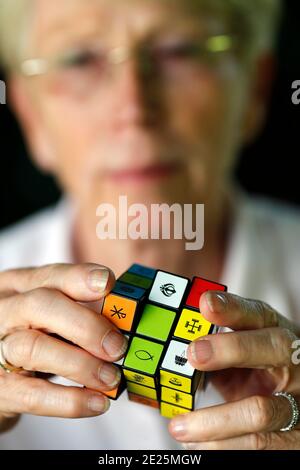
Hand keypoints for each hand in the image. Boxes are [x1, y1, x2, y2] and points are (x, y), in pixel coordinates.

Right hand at [0, 263, 126, 432]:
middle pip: (39, 305)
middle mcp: (4, 311)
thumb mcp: (52, 317)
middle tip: (117, 346)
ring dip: (80, 364)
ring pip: (32, 347)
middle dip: (84, 324)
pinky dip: (69, 400)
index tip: (108, 283)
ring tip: (111, 377)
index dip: (78, 278)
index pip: (49, 276)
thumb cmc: (35, 339)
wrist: (0, 382)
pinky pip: (31, 394)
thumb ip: (80, 312)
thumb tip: (128, 320)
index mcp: (19, 287)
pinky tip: (98, 402)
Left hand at [169, 292, 299, 448]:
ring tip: (179, 427)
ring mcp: (299, 399)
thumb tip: (171, 349)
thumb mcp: (241, 351)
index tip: (205, 304)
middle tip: (193, 354)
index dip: (232, 308)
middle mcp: (291, 361)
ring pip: (261, 410)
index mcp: (274, 332)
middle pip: (271, 348)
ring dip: (214, 421)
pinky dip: (224, 447)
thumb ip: (215, 345)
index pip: (256, 314)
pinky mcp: (297, 436)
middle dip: (231, 349)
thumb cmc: (257, 369)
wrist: (294, 400)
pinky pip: (261, 445)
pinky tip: (199, 445)